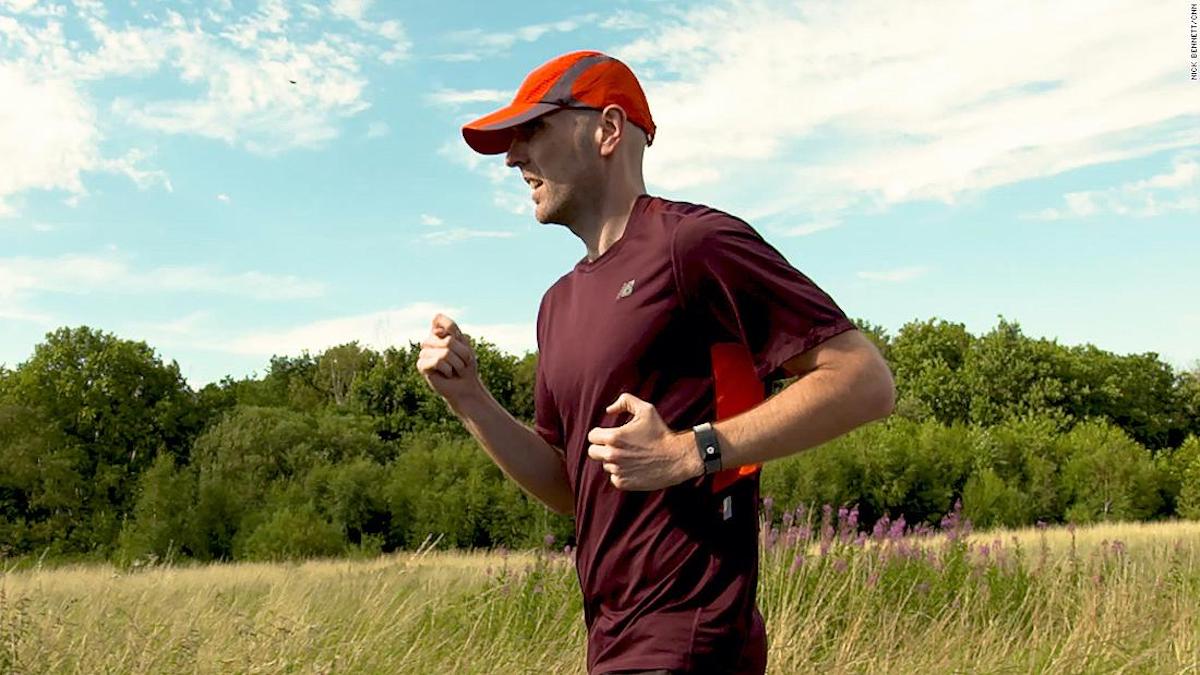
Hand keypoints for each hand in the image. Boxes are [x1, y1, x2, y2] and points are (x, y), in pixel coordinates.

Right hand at [416, 314, 484, 405]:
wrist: (466, 385)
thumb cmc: (466, 365)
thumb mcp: (465, 345)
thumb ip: (453, 333)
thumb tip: (435, 332)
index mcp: (439, 332)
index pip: (438, 319)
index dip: (451, 328)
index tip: (459, 340)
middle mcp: (429, 341)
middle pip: (448, 340)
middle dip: (461, 353)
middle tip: (462, 362)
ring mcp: (424, 353)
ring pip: (445, 352)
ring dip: (457, 364)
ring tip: (455, 370)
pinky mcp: (421, 365)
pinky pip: (437, 362)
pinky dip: (448, 370)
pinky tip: (447, 374)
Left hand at [586, 393, 703, 490]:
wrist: (676, 458)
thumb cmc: (661, 433)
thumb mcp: (646, 409)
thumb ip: (625, 401)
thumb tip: (609, 410)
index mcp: (613, 437)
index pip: (592, 436)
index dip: (600, 434)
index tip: (609, 434)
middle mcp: (612, 455)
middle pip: (592, 452)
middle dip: (601, 448)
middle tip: (616, 446)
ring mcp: (617, 470)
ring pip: (605, 465)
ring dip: (613, 461)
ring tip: (631, 456)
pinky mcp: (623, 483)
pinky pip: (614, 477)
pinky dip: (621, 473)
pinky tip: (634, 467)